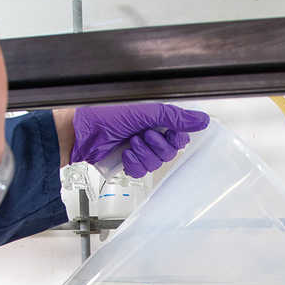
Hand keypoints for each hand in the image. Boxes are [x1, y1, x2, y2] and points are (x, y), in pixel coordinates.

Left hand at [71, 103, 208, 177]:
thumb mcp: (146, 112)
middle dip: (156, 146)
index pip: (180, 136)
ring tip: (131, 142)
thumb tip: (201, 120)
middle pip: (169, 152)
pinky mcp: (129, 162)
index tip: (167, 133)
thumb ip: (175, 117)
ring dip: (143, 154)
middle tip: (143, 135)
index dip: (175, 138)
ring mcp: (140, 149)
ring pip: (156, 163)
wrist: (84, 132)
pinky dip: (133, 163)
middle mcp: (150, 134)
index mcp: (156, 120)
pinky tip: (125, 154)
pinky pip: (141, 171)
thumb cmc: (107, 115)